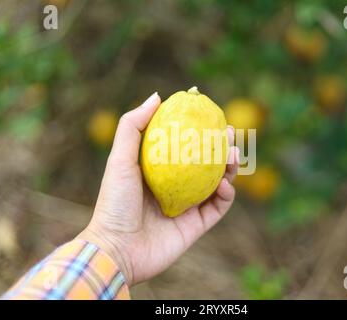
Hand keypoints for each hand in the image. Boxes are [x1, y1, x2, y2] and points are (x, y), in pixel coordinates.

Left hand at [78, 92, 238, 285]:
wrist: (117, 249)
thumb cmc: (114, 202)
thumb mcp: (120, 159)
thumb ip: (132, 126)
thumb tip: (157, 96)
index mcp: (159, 171)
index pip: (185, 146)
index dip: (200, 130)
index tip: (211, 114)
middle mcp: (175, 187)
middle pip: (205, 163)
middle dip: (221, 147)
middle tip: (230, 134)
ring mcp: (187, 206)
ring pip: (217, 183)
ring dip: (229, 168)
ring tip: (232, 155)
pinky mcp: (196, 226)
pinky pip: (218, 207)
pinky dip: (226, 194)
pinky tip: (225, 184)